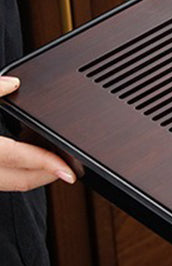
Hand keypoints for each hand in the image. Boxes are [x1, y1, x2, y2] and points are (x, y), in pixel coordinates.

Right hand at [0, 76, 75, 190]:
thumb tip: (14, 82)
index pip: (22, 159)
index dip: (50, 164)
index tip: (71, 172)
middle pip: (24, 180)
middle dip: (50, 173)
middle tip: (69, 163)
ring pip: (14, 183)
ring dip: (35, 172)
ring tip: (51, 155)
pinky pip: (3, 179)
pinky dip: (18, 171)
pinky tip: (26, 155)